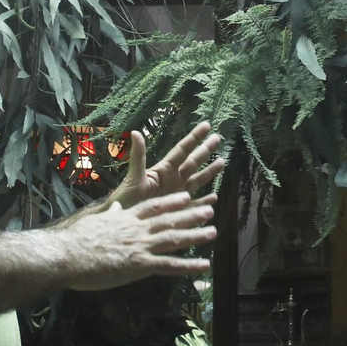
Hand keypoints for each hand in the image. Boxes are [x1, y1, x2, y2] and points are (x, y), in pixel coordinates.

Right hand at [62, 190, 216, 291]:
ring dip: (195, 235)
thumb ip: (109, 216)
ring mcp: (140, 246)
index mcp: (126, 219)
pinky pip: (169, 266)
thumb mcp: (94, 222)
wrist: (67, 255)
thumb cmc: (76, 240)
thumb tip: (115, 209)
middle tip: (209, 210)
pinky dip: (188, 266)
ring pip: (174, 239)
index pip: (154, 207)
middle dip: (190, 214)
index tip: (186, 196)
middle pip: (169, 220)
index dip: (172, 202)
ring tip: (213, 232)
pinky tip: (204, 266)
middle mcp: (138, 230)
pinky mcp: (140, 265)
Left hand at [108, 122, 225, 209]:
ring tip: (222, 161)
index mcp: (164, 170)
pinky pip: (195, 205)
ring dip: (209, 172)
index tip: (206, 125)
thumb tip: (136, 132)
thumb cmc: (126, 197)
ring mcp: (177, 194)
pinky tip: (214, 197)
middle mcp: (173, 179)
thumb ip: (138, 156)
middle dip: (205, 150)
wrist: (124, 220)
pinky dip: (205, 202)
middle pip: (193, 162)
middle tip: (218, 138)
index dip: (194, 138)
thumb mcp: (134, 176)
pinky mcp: (179, 209)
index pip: (182, 150)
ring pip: (197, 180)